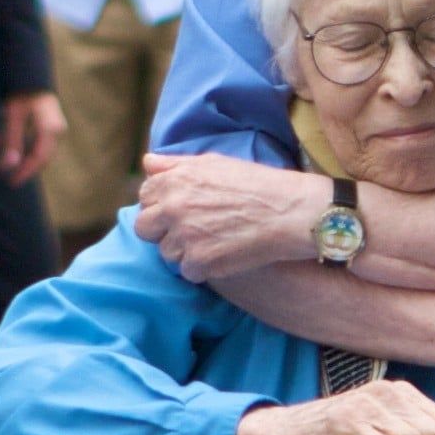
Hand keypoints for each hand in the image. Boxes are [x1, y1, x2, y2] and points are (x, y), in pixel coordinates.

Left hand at [0, 91, 65, 183]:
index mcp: (51, 128)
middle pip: (43, 158)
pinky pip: (42, 145)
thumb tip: (9, 165)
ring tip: (11, 168)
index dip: (25, 171)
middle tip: (10, 179)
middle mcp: (58, 131)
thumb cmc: (22, 91)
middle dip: (27, 169)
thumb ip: (11, 140)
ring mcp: (57, 129)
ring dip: (27, 161)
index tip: (11, 181)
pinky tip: (17, 154)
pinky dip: (29, 152)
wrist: (32, 75)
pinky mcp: (52, 126)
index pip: (39, 158)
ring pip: (43, 153)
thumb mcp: (13, 115)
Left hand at [137, 152, 322, 280]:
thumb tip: (148, 163)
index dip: (162, 205)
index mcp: (173, 181)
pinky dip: (203, 268)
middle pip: (144, 228)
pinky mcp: (200, 262)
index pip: (145, 197)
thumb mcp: (214, 164)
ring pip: (166, 253)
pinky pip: (187, 271)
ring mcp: (184, 237)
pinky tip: (224, 255)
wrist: (289, 212)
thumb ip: (175, 164)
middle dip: (162, 231)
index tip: (181, 210)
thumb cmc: (256, 184)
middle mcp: (172, 207)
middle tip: (190, 230)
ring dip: (185, 251)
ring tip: (214, 241)